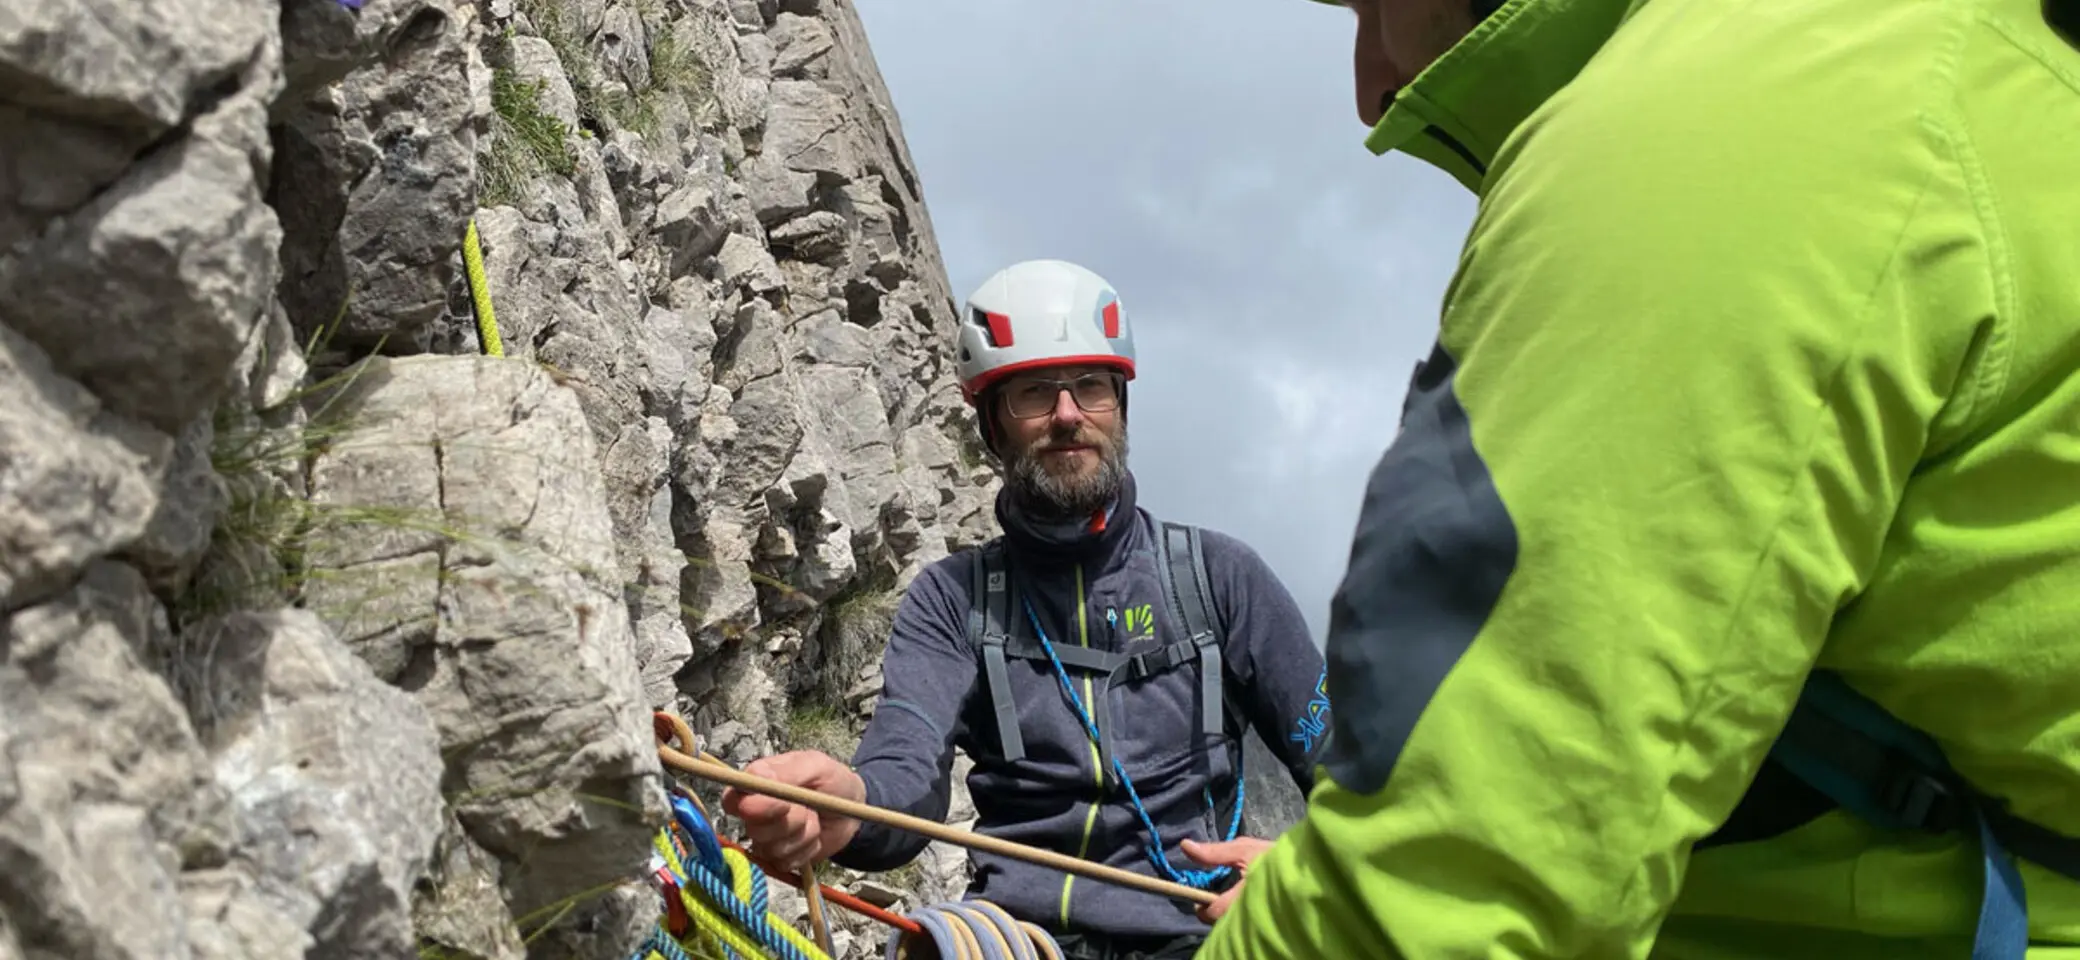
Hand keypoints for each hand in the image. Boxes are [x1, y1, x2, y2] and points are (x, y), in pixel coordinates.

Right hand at [719, 751, 866, 869]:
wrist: (852, 810)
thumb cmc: (832, 781)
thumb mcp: (815, 766)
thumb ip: (787, 771)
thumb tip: (757, 778)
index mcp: (756, 785)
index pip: (731, 800)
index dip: (752, 807)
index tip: (782, 804)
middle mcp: (754, 813)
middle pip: (755, 829)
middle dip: (790, 820)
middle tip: (808, 808)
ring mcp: (765, 838)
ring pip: (772, 848)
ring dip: (802, 834)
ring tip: (814, 819)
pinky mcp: (779, 858)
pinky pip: (785, 862)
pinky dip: (806, 849)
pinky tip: (814, 837)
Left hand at [1180, 836, 1275, 923]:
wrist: (1309, 867)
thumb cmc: (1274, 856)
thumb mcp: (1243, 849)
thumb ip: (1214, 852)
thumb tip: (1185, 846)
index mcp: (1242, 895)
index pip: (1213, 911)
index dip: (1203, 905)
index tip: (1202, 898)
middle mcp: (1251, 912)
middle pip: (1222, 923)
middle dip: (1217, 912)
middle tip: (1219, 899)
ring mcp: (1261, 920)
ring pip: (1235, 925)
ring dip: (1230, 915)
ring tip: (1235, 901)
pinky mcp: (1270, 924)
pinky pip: (1248, 925)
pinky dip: (1243, 917)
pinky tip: (1248, 905)